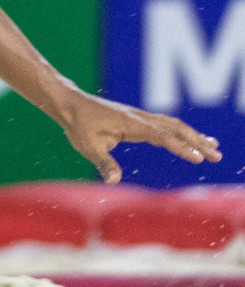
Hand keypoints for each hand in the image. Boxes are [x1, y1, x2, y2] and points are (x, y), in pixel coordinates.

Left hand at [54, 89, 220, 183]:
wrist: (69, 105)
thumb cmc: (78, 125)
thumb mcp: (88, 147)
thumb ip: (103, 163)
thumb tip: (114, 181)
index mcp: (131, 124)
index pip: (162, 136)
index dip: (181, 147)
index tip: (199, 158)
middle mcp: (139, 117)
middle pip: (175, 127)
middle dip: (197, 141)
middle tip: (217, 155)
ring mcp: (139, 116)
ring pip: (173, 124)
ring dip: (193, 135)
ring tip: (213, 146)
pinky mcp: (137, 118)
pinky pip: (165, 123)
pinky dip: (181, 130)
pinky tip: (190, 137)